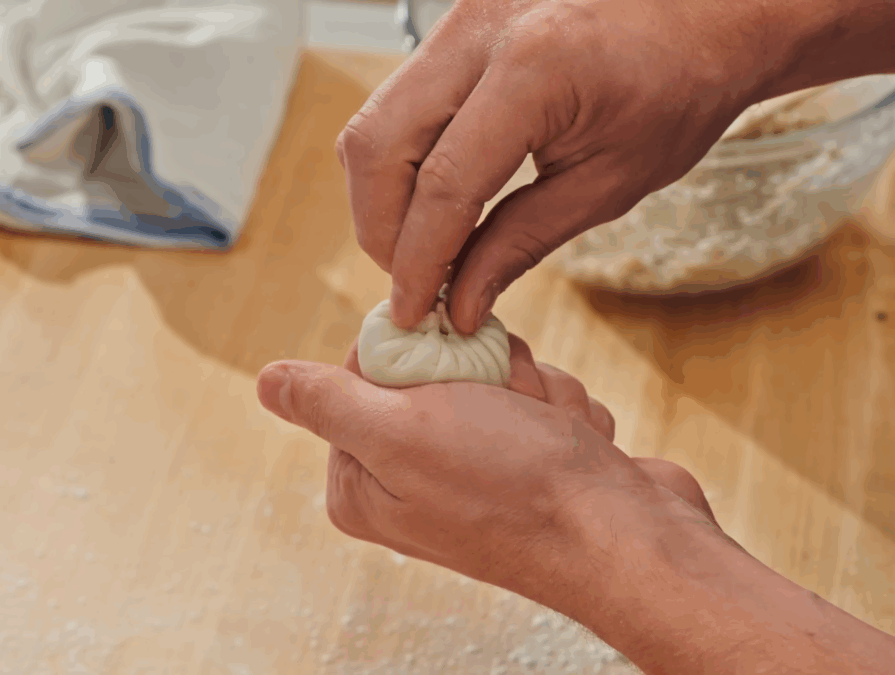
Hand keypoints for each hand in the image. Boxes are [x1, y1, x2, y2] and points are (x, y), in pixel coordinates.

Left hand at [254, 336, 726, 609]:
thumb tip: (267, 382)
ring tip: (547, 438)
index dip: (417, 350)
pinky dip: (561, 412)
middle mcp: (414, 478)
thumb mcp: (401, 432)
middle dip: (486, 372)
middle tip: (506, 412)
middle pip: (437, 364)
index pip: (367, 365)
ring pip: (498, 372)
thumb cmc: (517, 485)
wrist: (628, 538)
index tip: (454, 377)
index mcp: (364, 478)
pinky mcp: (530, 462)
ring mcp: (477, 470)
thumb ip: (329, 402)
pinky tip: (571, 449)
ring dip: (532, 390)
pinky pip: (540, 397)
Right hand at [336, 0, 795, 333]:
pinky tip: (438, 203)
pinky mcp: (454, 25)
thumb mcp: (609, 183)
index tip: (415, 313)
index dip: (419, 263)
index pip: (442, 184)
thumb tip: (462, 302)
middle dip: (381, 230)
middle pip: (377, 146)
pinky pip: (399, 104)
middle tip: (416, 285)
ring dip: (385, 198)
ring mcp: (460, 19)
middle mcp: (480, 31)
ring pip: (374, 123)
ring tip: (427, 249)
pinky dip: (404, 164)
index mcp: (534, 70)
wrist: (704, 14)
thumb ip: (522, 242)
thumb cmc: (679, 88)